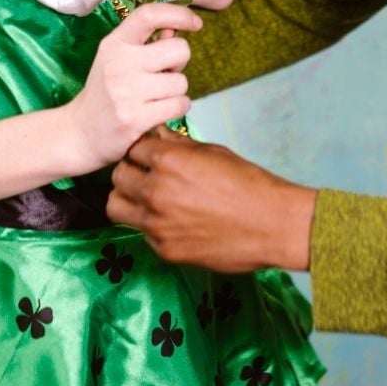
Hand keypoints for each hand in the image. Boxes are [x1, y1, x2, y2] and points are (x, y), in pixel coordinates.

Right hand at [64, 4, 197, 172]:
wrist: (80, 132)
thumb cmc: (105, 92)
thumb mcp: (118, 59)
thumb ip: (146, 43)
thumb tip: (176, 28)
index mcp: (115, 44)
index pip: (150, 14)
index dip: (179, 14)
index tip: (195, 23)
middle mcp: (120, 63)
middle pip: (179, 50)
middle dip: (179, 63)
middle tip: (163, 74)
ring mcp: (126, 92)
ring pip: (182, 82)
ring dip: (176, 91)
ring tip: (156, 97)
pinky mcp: (135, 119)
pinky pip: (180, 105)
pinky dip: (177, 108)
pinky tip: (160, 111)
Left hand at [108, 129, 317, 271]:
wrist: (270, 223)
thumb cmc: (246, 182)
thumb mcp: (212, 152)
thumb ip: (178, 144)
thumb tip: (157, 136)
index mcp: (167, 160)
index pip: (132, 148)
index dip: (142, 149)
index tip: (149, 153)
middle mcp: (154, 191)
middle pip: (118, 176)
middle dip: (131, 171)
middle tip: (145, 174)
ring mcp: (156, 224)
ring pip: (116, 207)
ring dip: (128, 199)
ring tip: (148, 198)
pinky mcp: (163, 250)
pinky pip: (141, 232)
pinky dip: (150, 225)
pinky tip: (173, 220)